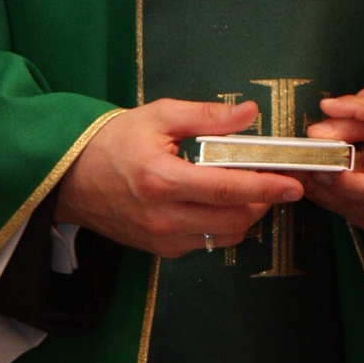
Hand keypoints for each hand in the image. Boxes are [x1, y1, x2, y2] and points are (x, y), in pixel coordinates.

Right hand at [55, 98, 301, 256]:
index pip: (228, 189)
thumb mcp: (159, 116)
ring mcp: (161, 239)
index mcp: (163, 180)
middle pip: (234, 218)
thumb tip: (249, 112)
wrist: (68, 177)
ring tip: (252, 190)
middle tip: (276, 180)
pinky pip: (205, 243)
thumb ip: (207, 116)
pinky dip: (224, 226)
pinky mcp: (159, 250)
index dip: (266, 187)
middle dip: (263, 201)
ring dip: (247, 215)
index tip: (295, 184)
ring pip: (224, 236)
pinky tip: (223, 203)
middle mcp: (164, 216)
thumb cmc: (113, 141)